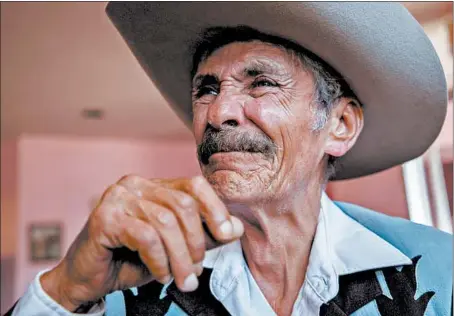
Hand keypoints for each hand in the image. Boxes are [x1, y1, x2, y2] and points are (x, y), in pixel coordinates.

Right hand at [41, 175, 243, 311]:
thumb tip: (236, 228)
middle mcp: (136, 184)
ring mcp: (118, 198)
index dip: (215, 208)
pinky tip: (161, 275)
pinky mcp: (105, 217)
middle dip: (196, 243)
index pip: (194, 185)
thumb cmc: (132, 259)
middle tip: (195, 272)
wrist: (89, 278)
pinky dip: (160, 261)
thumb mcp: (176, 247)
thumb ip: (204, 235)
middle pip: (182, 206)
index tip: (228, 235)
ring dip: (180, 258)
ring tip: (183, 280)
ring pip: (166, 223)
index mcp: (154, 185)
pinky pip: (146, 237)